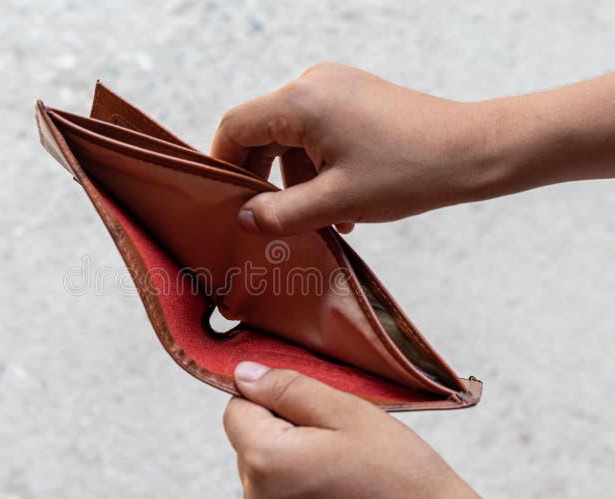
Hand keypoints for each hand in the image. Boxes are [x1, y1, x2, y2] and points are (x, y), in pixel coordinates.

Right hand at [211, 62, 614, 234]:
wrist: (472, 150)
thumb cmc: (409, 173)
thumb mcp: (336, 202)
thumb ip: (280, 214)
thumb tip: (244, 219)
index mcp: (301, 101)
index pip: (235, 127)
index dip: (222, 165)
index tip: (224, 201)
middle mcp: (313, 84)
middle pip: (261, 131)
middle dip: (260, 177)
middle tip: (265, 218)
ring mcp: (335, 87)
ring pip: (290, 136)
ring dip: (293, 178)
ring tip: (316, 219)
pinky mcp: (353, 97)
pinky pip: (315, 132)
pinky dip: (316, 167)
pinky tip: (338, 204)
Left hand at [223, 362, 514, 498]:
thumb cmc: (397, 473)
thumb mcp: (344, 411)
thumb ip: (287, 387)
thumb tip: (243, 374)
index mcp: (265, 461)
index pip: (236, 407)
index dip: (268, 393)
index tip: (307, 398)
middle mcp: (256, 498)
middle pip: (247, 437)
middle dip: (280, 422)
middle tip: (332, 427)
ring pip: (263, 463)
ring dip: (291, 450)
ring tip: (339, 456)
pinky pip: (278, 491)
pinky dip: (300, 477)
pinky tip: (338, 479)